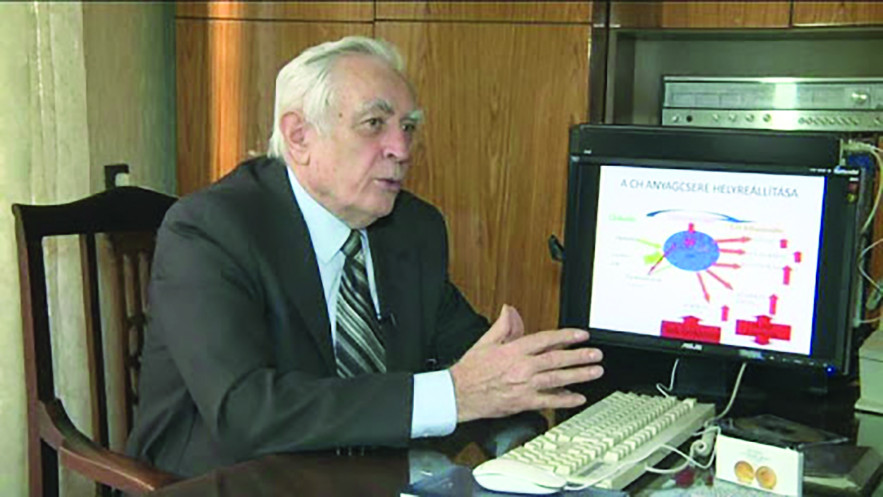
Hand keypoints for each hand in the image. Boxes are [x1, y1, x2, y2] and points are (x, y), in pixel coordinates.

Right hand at [449, 305, 603, 422]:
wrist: (458, 394)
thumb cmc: (471, 369)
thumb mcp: (486, 342)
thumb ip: (502, 325)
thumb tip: (511, 310)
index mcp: (514, 350)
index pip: (546, 340)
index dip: (566, 337)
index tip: (581, 335)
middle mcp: (522, 367)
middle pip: (556, 360)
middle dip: (579, 356)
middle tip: (596, 354)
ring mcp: (524, 386)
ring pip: (557, 379)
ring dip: (579, 375)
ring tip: (595, 372)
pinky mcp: (523, 402)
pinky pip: (548, 401)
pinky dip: (565, 400)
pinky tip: (578, 397)